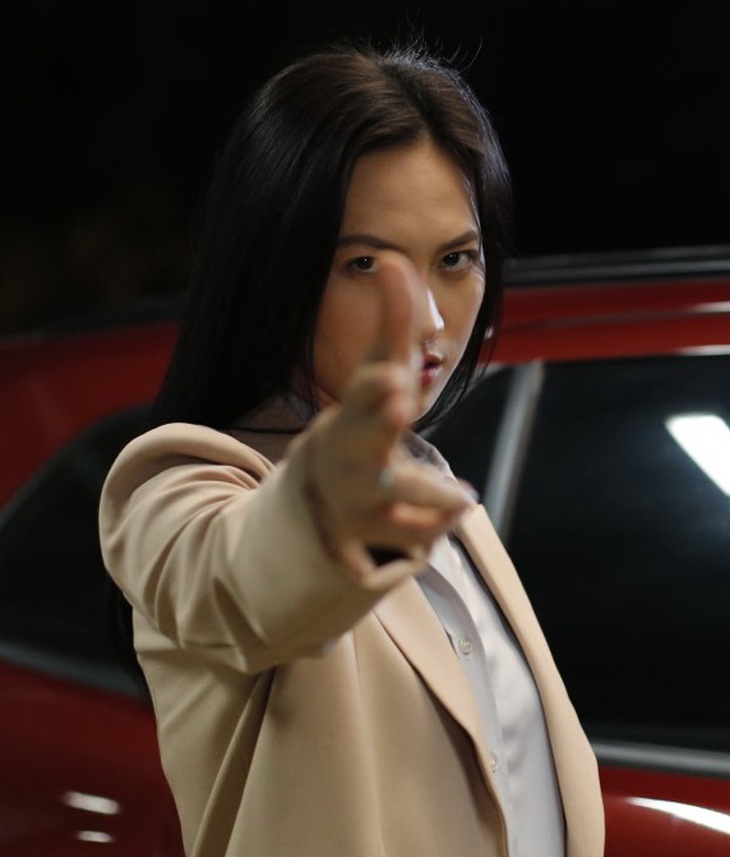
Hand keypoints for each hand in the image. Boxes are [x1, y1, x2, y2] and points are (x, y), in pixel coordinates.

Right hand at [304, 253, 475, 572]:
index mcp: (350, 414)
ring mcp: (358, 501)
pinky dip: (434, 525)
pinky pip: (410, 534)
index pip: (360, 396)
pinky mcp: (372, 535)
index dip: (376, 388)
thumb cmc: (363, 420)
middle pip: (362, 443)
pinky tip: (457, 511)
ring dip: (426, 496)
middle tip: (401, 402)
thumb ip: (393, 324)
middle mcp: (350, 457)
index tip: (395, 377)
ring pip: (394, 501)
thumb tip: (393, 260)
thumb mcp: (378, 374)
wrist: (323, 493)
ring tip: (462, 497)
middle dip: (380, 423)